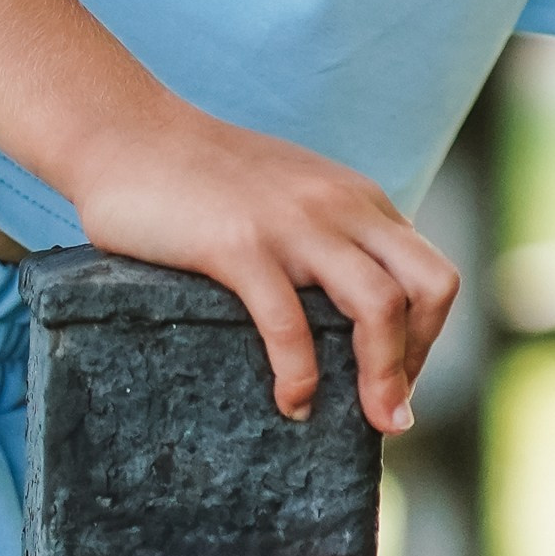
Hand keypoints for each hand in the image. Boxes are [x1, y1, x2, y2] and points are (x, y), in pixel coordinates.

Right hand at [66, 97, 458, 432]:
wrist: (124, 133)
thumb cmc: (197, 176)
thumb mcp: (287, 193)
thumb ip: (324, 233)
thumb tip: (344, 305)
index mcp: (356, 199)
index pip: (430, 274)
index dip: (426, 338)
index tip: (395, 381)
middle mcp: (340, 207)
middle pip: (429, 287)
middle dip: (421, 358)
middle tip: (391, 411)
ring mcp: (293, 225)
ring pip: (379, 307)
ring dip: (383, 377)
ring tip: (368, 423)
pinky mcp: (239, 246)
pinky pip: (291, 324)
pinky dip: (301, 375)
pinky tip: (291, 403)